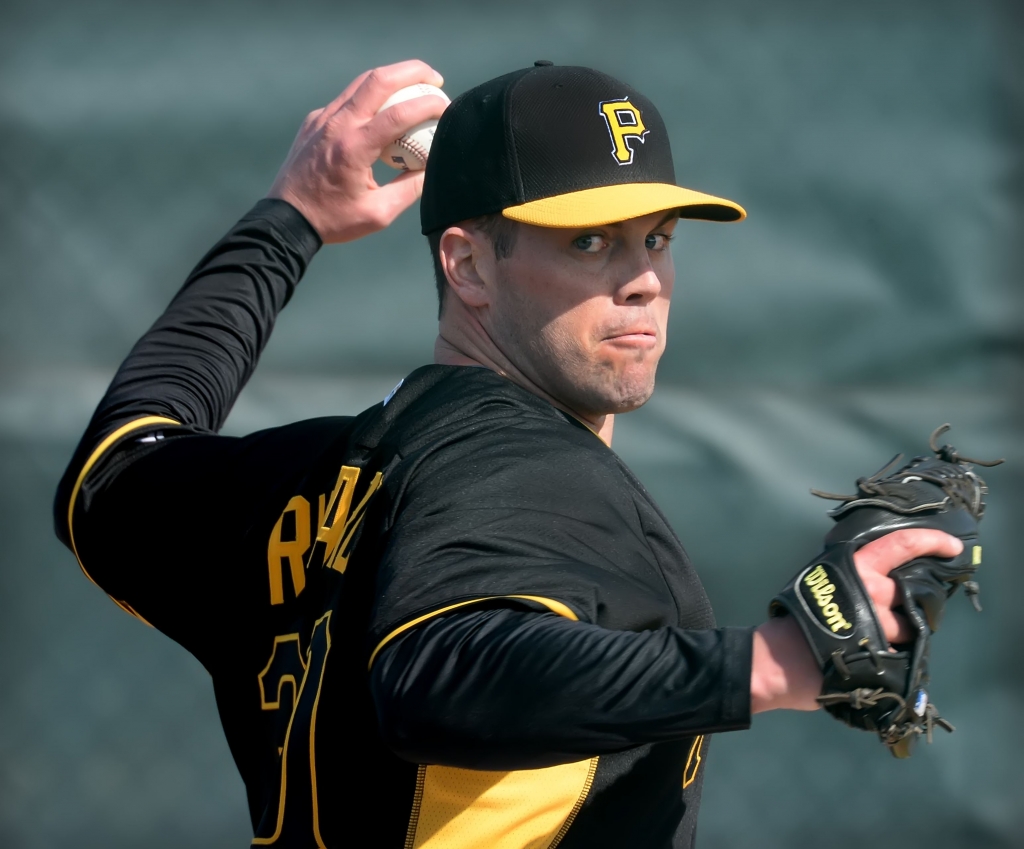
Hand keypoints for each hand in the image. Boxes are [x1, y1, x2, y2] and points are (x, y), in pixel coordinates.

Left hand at [267, 59, 447, 243]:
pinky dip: (370, 95)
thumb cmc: (334, 220)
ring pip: (361, 83)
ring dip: (391, 77)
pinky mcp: (314, 120)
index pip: (399, 113)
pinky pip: (347, 99)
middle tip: (435, 79)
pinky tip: (383, 108)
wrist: (286, 218)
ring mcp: (322, 118)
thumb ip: (410, 188)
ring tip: (415, 84)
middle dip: (412, 72)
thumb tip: (433, 167)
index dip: (428, 104)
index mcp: (354, 148)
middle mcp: (337, 124)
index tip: (446, 106)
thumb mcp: (379, 213)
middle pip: (379, 80)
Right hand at [750, 528, 963, 713]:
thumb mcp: (819, 583)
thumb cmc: (792, 621)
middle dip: (904, 608)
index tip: (953, 546)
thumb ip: (850, 578)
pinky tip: (865, 660)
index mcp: (854, 567)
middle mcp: (872, 591)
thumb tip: (878, 579)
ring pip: (907, 627)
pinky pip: (897, 652)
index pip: (901, 545)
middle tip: (882, 619)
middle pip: (909, 594)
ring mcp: (880, 623)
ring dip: (894, 635)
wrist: (777, 661)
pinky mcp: (883, 653)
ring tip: (866, 643)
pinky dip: (887, 657)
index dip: (931, 541)